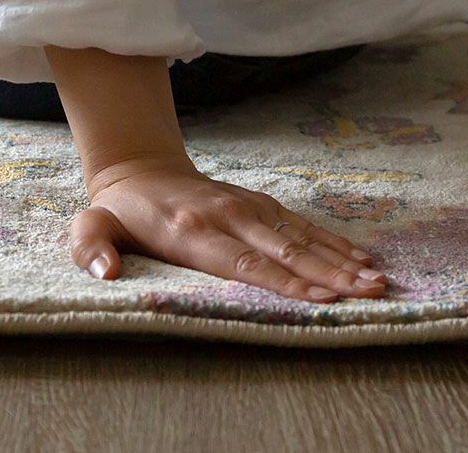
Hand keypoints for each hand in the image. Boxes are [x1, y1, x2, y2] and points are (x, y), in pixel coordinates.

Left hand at [70, 153, 386, 302]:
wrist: (142, 169)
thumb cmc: (122, 211)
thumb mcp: (93, 227)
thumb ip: (91, 248)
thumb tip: (108, 274)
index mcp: (188, 231)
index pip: (242, 263)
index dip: (283, 282)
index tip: (322, 299)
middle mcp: (224, 215)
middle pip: (281, 249)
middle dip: (328, 274)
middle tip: (370, 293)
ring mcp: (243, 205)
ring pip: (297, 234)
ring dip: (337, 258)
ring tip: (376, 279)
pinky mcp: (254, 200)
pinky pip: (296, 221)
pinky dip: (328, 239)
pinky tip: (356, 255)